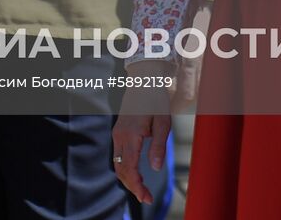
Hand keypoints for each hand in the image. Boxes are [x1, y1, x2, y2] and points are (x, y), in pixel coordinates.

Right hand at [111, 61, 174, 203]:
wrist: (143, 82)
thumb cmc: (156, 102)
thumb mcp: (163, 123)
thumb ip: (158, 146)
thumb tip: (155, 168)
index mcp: (130, 135)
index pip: (130, 168)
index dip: (137, 186)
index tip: (146, 198)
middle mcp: (120, 136)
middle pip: (121, 170)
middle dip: (132, 187)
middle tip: (147, 199)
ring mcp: (117, 134)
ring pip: (118, 164)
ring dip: (128, 179)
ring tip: (142, 190)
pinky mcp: (118, 133)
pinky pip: (118, 156)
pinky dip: (126, 169)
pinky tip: (136, 175)